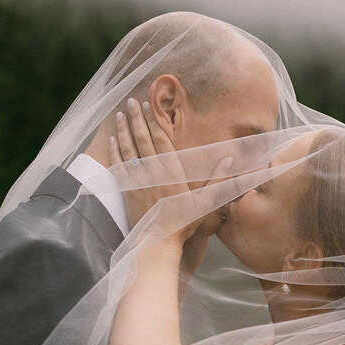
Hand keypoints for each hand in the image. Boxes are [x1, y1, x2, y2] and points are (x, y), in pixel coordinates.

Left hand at [108, 99, 231, 241]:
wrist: (157, 243)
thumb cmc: (183, 224)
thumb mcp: (205, 203)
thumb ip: (217, 180)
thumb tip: (230, 160)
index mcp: (172, 171)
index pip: (161, 139)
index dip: (154, 121)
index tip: (149, 105)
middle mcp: (153, 171)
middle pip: (142, 138)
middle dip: (137, 118)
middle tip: (131, 101)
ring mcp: (137, 180)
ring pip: (128, 148)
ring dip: (124, 130)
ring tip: (121, 114)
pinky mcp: (126, 190)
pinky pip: (118, 165)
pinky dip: (115, 151)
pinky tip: (113, 139)